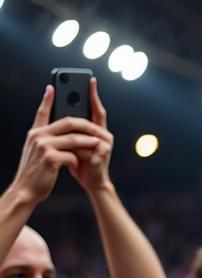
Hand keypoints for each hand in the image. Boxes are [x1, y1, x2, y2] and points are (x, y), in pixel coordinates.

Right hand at [12, 85, 106, 204]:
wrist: (26, 190)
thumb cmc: (36, 173)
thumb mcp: (37, 152)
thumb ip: (47, 141)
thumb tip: (63, 135)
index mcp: (35, 133)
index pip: (42, 112)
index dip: (47, 99)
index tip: (52, 87)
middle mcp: (37, 136)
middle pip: (66, 123)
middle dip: (84, 125)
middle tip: (97, 128)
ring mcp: (43, 146)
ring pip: (73, 139)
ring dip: (89, 142)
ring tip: (99, 144)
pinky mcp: (50, 158)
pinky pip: (72, 156)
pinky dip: (79, 160)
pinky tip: (78, 166)